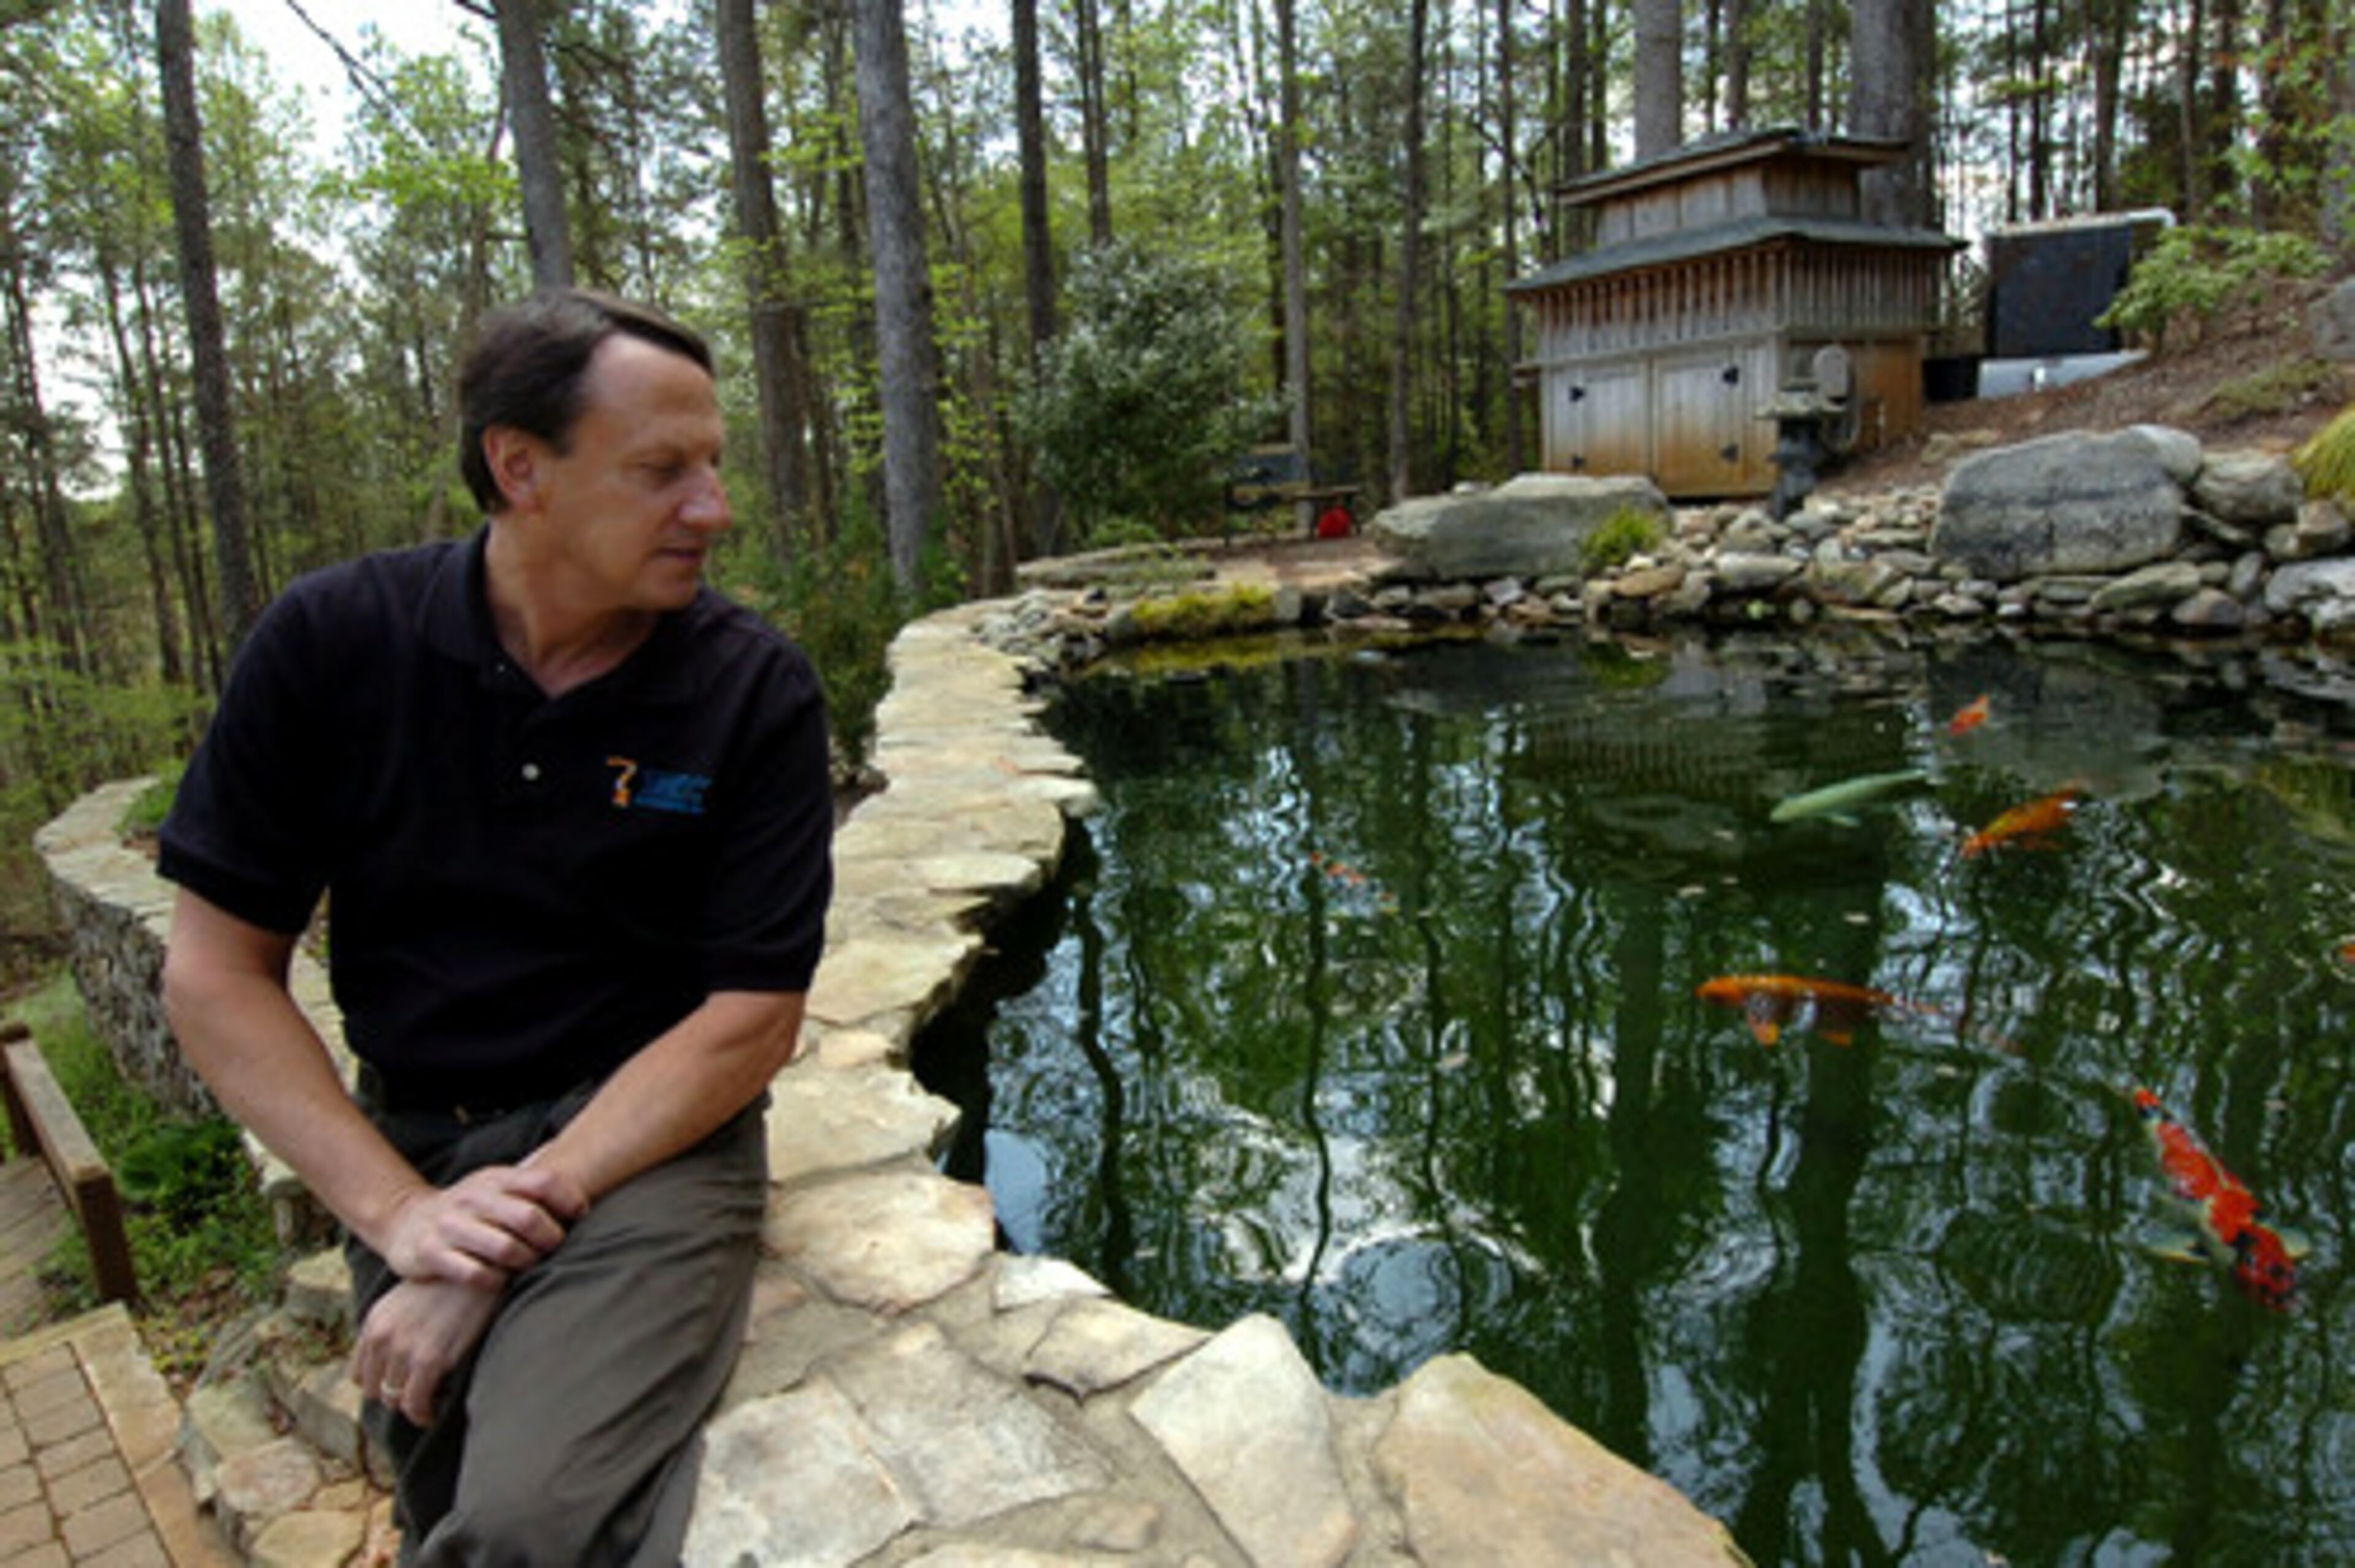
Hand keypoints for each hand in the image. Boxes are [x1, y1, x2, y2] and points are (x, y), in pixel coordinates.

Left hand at [352, 1276, 503, 1426]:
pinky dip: (422, 1415)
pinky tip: (432, 1414)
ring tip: (427, 1405)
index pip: (358, 1373)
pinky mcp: (430, 1360)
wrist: (479, 1270)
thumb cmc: (449, 1286)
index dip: (377, 1383)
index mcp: (374, 1322)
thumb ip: (393, 1328)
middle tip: (416, 1396)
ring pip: (393, 1399)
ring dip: (409, 1406)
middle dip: (394, 1396)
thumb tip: (395, 1359)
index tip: (398, 1386)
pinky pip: (415, 1403)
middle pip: (374, 1389)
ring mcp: (405, 1349)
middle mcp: (383, 1336)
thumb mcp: (406, 1301)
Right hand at [380, 1163, 588, 1288]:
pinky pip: (475, 1273)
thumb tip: (590, 1179)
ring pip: (505, 1248)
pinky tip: (499, 1279)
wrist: (407, 1223)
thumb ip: (534, 1187)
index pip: (545, 1182)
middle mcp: (472, 1198)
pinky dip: (495, 1280)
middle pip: (530, 1217)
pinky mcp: (430, 1253)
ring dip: (526, 1262)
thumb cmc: (470, 1210)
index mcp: (495, 1178)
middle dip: (551, 1238)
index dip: (571, 1200)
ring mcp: (449, 1225)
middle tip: (554, 1248)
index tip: (580, 1216)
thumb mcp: (497, 1188)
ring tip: (528, 1264)